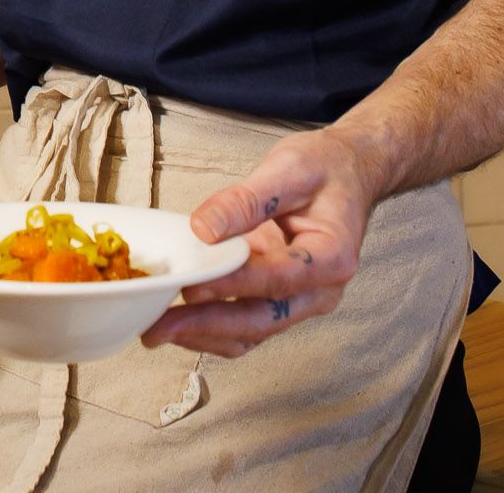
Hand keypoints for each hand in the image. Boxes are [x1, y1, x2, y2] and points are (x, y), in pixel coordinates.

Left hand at [140, 129, 378, 354]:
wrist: (347, 172)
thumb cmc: (325, 168)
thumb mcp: (288, 168)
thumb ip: (245, 200)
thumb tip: (204, 229)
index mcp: (332, 256)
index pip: (277, 278)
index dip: (231, 284)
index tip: (190, 286)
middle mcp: (320, 290)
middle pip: (261, 320)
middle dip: (206, 326)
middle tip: (157, 326)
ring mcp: (300, 300)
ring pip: (250, 332)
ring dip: (202, 334)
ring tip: (155, 330)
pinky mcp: (279, 299)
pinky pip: (245, 324)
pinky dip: (210, 328)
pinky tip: (177, 322)